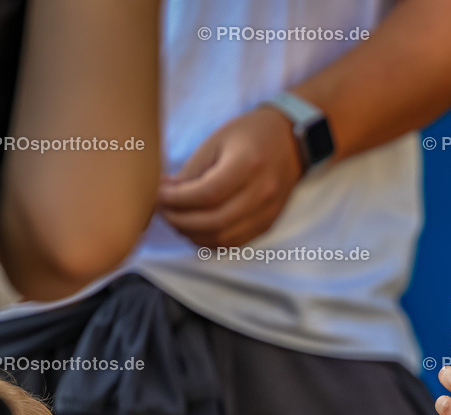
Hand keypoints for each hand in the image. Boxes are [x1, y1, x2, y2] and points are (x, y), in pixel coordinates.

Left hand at [157, 107, 302, 247]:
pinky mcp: (268, 223)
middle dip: (180, 220)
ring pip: (222, 238)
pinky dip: (209, 240)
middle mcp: (262, 192)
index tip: (159, 193)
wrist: (291, 142)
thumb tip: (166, 195)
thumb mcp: (216, 141)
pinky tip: (195, 228)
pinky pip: (233, 242)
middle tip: (162, 209)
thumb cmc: (249, 135)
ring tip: (176, 218)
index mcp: (249, 164)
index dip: (177, 199)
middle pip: (214, 221)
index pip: (208, 194)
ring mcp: (268, 212)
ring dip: (192, 234)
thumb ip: (192, 171)